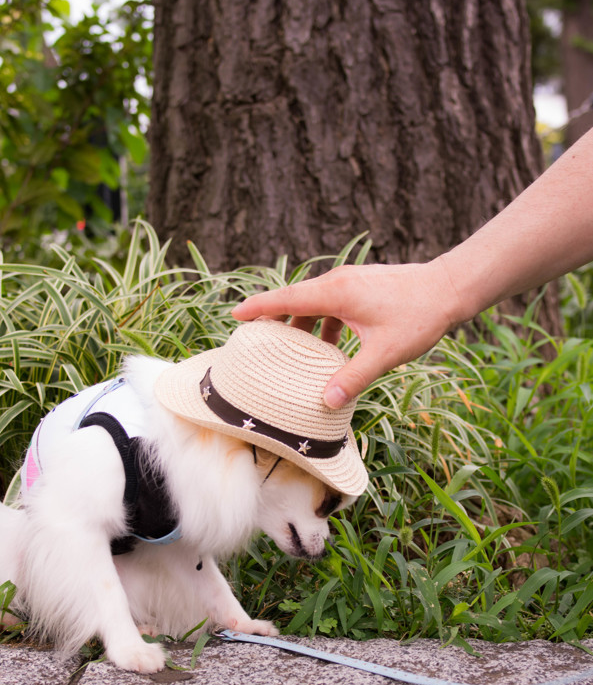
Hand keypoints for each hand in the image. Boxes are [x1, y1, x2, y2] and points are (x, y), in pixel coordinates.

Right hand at [232, 258, 461, 406]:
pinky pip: (331, 304)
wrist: (450, 288)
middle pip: (296, 300)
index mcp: (336, 293)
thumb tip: (326, 403)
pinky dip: (321, 323)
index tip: (235, 315)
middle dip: (275, 319)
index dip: (259, 308)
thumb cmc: (418, 317)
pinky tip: (328, 347)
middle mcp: (339, 282)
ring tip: (290, 351)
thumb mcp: (384, 353)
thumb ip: (353, 378)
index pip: (286, 298)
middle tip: (255, 340)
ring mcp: (351, 282)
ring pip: (314, 303)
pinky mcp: (362, 287)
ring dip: (301, 324)